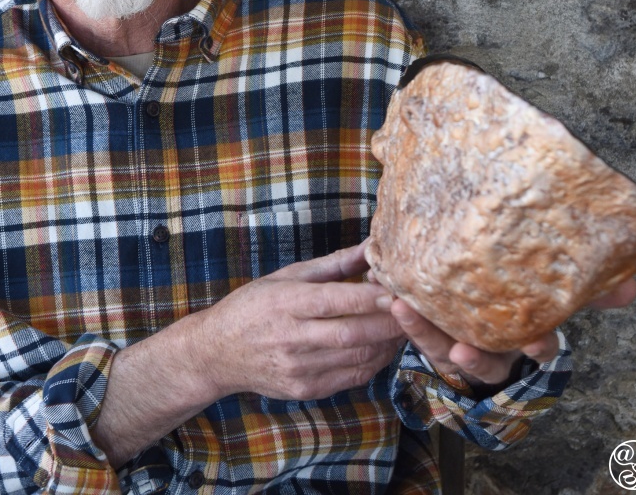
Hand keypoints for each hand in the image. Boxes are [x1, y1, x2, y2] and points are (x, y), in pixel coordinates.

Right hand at [195, 243, 405, 401]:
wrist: (217, 351)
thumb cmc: (253, 305)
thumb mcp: (287, 275)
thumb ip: (334, 264)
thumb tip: (372, 246)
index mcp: (286, 303)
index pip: (338, 301)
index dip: (373, 299)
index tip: (401, 291)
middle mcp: (292, 337)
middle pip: (352, 334)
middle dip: (390, 324)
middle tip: (417, 312)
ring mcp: (298, 368)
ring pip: (356, 358)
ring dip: (386, 344)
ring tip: (405, 328)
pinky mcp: (304, 389)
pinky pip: (350, 377)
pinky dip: (372, 362)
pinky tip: (382, 347)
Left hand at [385, 276, 635, 391]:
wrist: (480, 315)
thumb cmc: (516, 303)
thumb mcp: (550, 296)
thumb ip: (589, 290)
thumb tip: (629, 286)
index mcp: (525, 338)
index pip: (538, 347)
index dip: (537, 347)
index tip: (536, 343)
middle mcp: (492, 348)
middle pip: (484, 358)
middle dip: (474, 357)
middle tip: (460, 351)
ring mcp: (458, 343)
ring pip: (440, 346)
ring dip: (421, 330)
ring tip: (403, 309)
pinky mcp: (430, 334)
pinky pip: (415, 329)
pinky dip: (404, 314)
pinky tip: (390, 294)